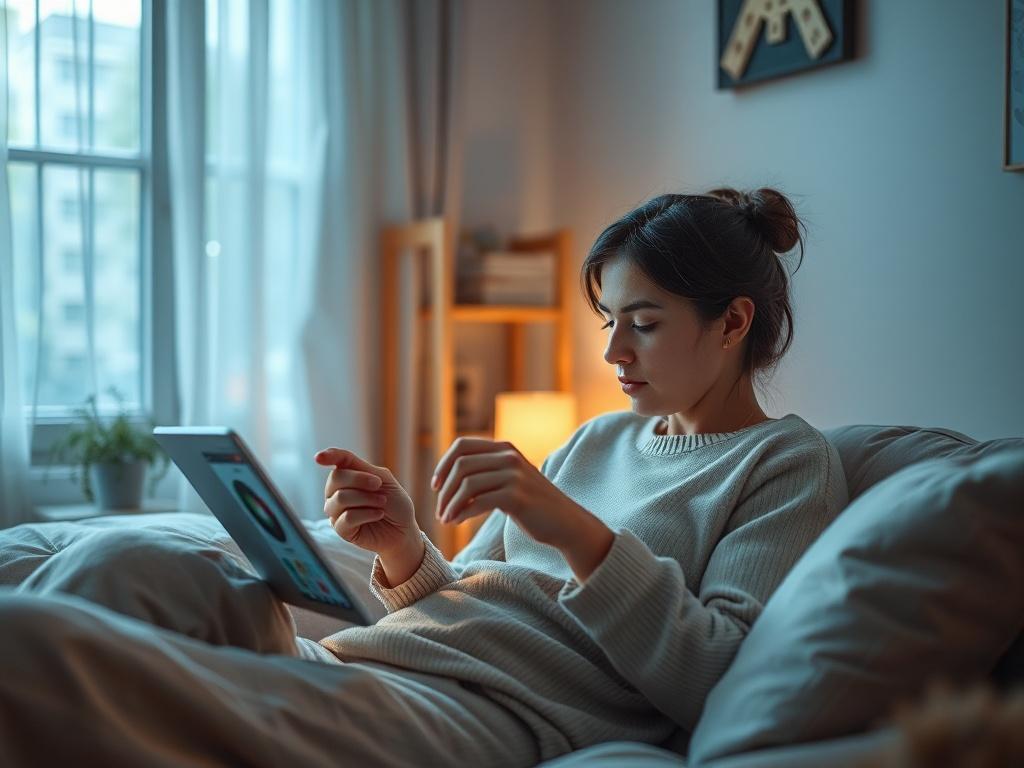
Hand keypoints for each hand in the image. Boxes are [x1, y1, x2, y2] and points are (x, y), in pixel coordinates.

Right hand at [315, 448, 419, 558]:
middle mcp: (337, 492)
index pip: (336, 460)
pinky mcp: (341, 530)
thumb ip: (361, 468)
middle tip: (378, 485)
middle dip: (360, 479)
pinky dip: (367, 514)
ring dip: (366, 499)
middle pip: (336, 478)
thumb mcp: (383, 479)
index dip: (329, 456)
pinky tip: (378, 514)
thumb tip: (326, 460)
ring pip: (340, 498)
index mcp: (348, 475)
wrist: (404, 528)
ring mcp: (336, 511)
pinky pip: (347, 517)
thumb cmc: (394, 502)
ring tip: (381, 503)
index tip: (320, 458)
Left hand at [431, 438, 609, 560]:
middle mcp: (509, 457)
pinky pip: (478, 502)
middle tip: (440, 510)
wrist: (565, 522)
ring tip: (446, 519)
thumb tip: (450, 476)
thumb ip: (487, 471)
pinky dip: (462, 513)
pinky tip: (457, 523)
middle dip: (444, 490)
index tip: (436, 487)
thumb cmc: (532, 504)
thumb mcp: (510, 479)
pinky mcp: (517, 496)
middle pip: (461, 465)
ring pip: (467, 483)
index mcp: (505, 448)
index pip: (462, 445)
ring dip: (450, 504)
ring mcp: (514, 475)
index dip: (443, 465)